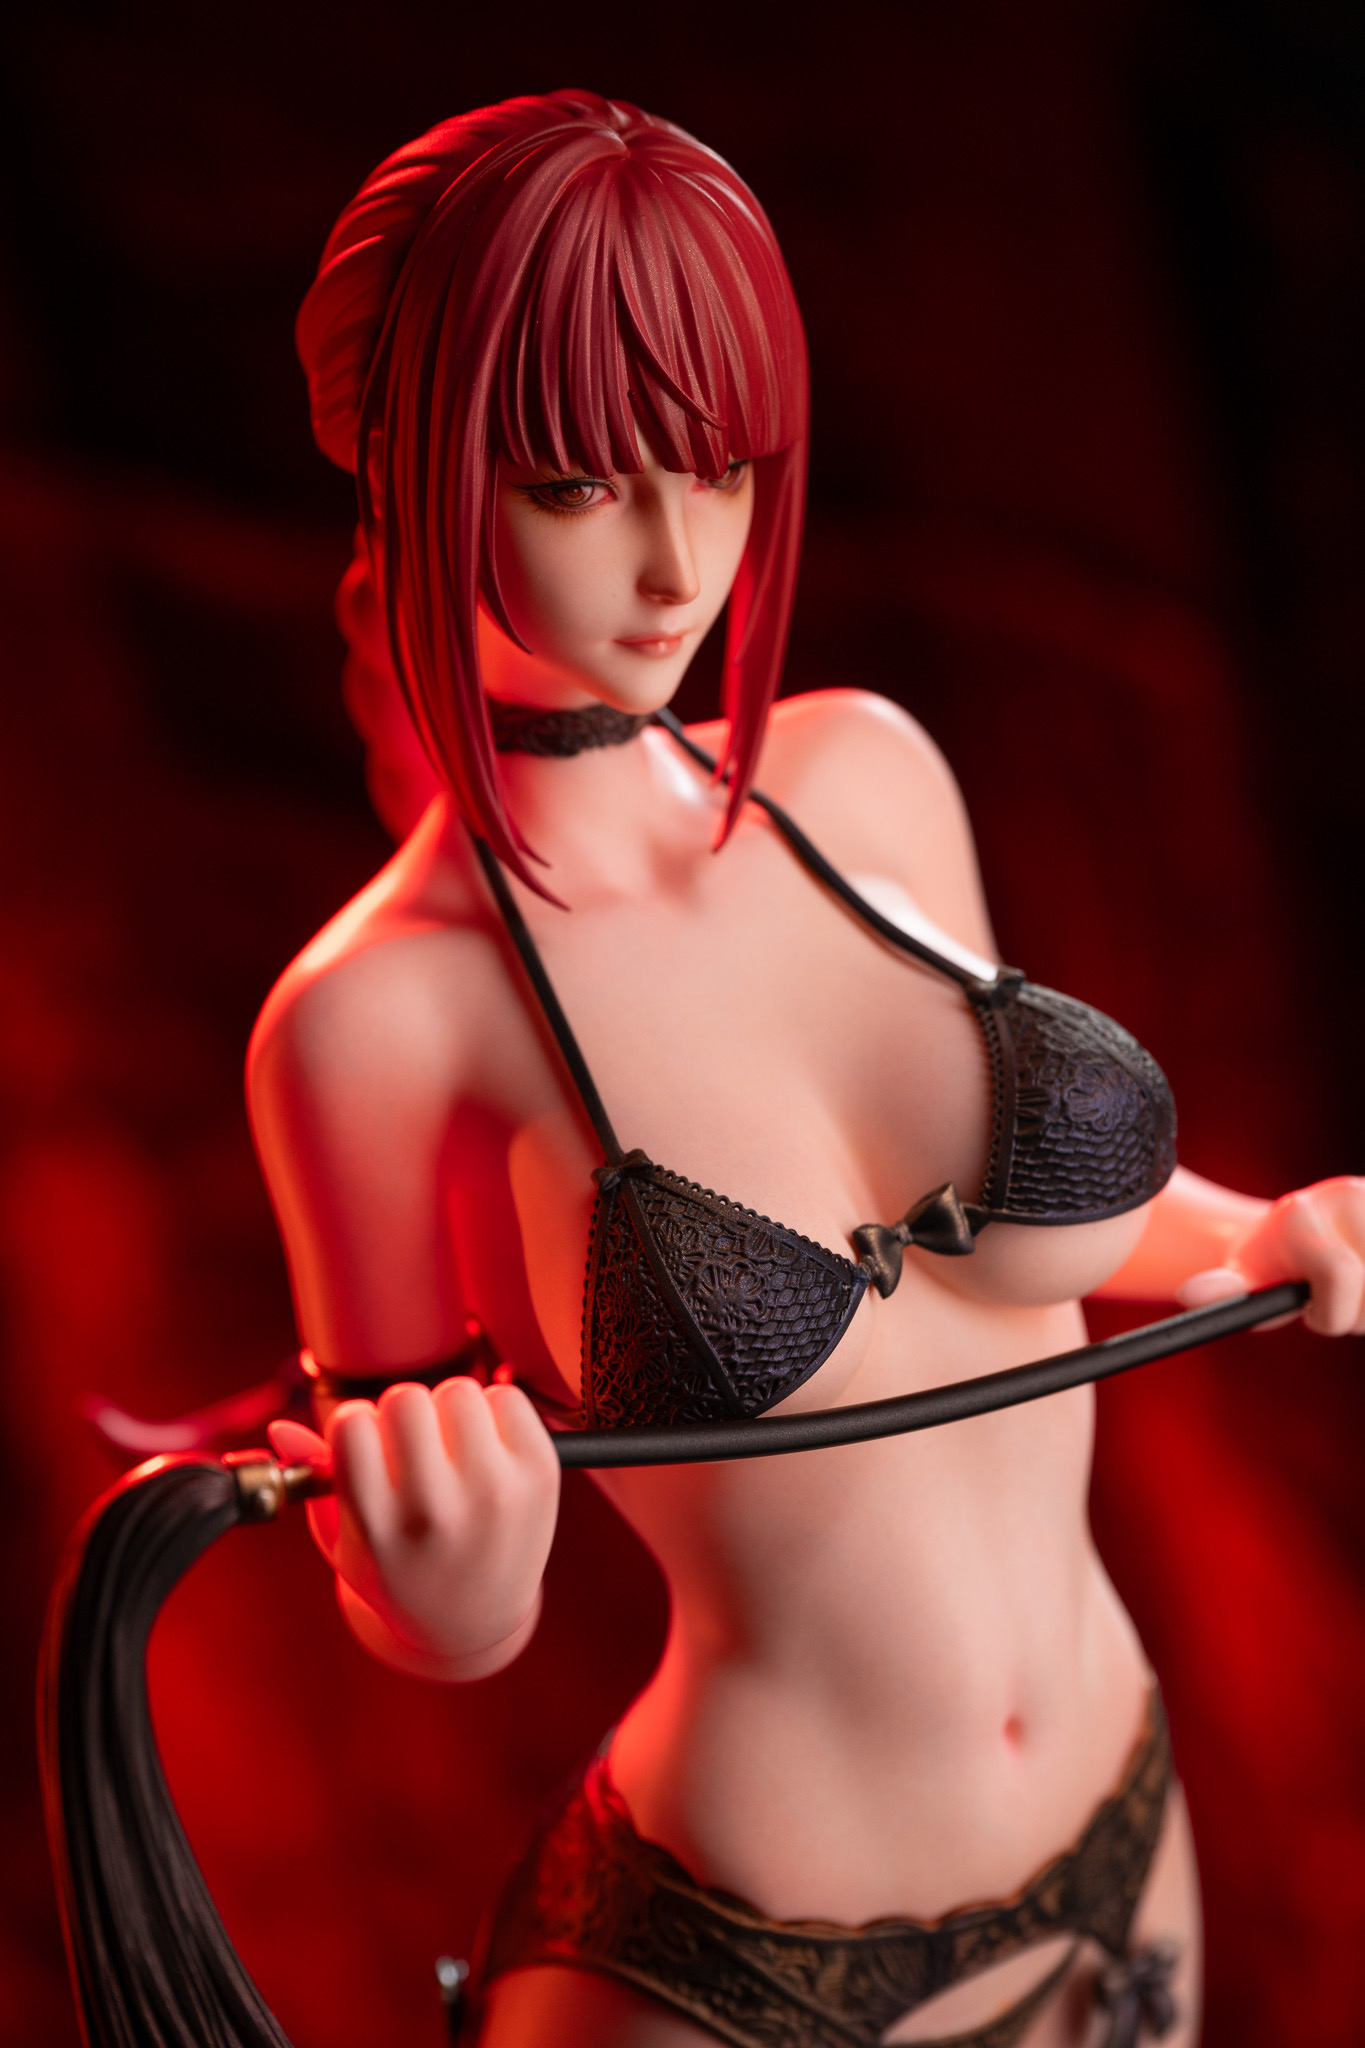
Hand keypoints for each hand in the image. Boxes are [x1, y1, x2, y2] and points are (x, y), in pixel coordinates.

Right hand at [269, 1375, 559, 1679]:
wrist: (472, 1621)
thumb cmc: (399, 1569)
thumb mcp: (344, 1543)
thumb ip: (315, 1484)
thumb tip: (281, 1428)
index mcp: (380, 1528)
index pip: (352, 1424)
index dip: (356, 1425)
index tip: (367, 1447)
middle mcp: (438, 1512)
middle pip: (407, 1399)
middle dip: (403, 1412)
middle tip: (412, 1446)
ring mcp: (496, 1493)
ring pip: (460, 1390)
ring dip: (450, 1409)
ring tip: (450, 1449)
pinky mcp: (540, 1476)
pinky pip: (508, 1395)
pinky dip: (495, 1410)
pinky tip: (486, 1449)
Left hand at [1177, 1175, 1364, 1335]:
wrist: (1297, 1231)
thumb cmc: (1269, 1265)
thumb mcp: (1243, 1279)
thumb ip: (1224, 1292)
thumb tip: (1193, 1295)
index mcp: (1299, 1214)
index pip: (1340, 1276)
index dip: (1332, 1314)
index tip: (1317, 1314)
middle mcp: (1345, 1195)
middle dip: (1360, 1313)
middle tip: (1339, 1303)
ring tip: (1355, 1290)